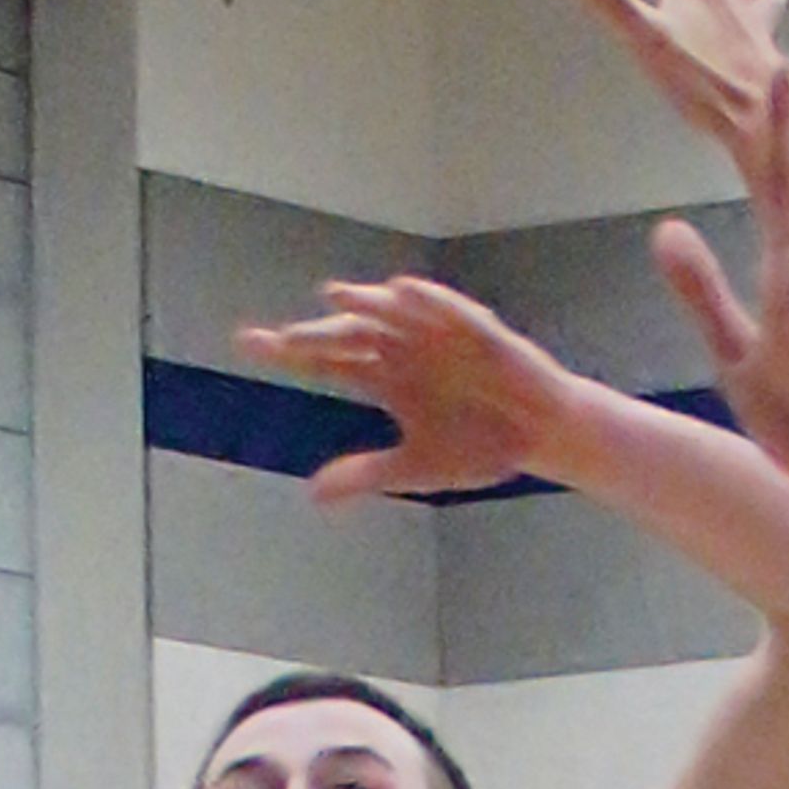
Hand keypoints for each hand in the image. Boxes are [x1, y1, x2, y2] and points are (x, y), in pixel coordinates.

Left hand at [239, 276, 571, 504]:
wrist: (539, 437)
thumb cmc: (478, 446)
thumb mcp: (415, 468)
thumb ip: (366, 474)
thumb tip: (313, 494)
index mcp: (384, 378)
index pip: (327, 360)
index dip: (290, 352)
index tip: (249, 341)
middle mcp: (403, 349)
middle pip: (350, 335)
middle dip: (317, 334)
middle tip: (282, 339)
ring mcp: (438, 337)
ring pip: (392, 313)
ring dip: (365, 304)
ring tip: (334, 297)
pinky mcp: (478, 332)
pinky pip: (451, 311)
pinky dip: (429, 302)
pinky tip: (403, 293)